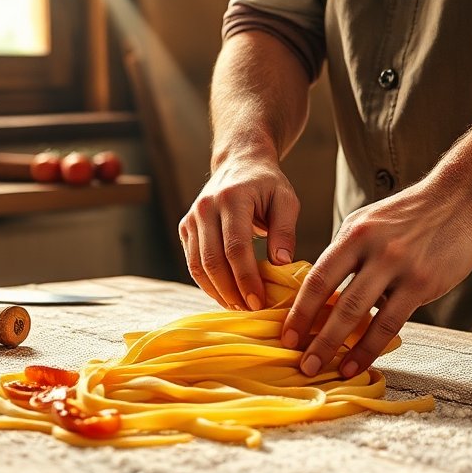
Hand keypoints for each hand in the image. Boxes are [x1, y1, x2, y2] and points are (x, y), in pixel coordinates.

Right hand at [179, 155, 299, 309]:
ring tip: (238, 307)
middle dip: (231, 291)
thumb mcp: (286, 200)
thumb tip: (281, 264)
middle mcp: (206, 208)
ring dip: (217, 291)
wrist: (238, 162)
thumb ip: (285, 230)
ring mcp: (192, 218)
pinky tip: (225, 295)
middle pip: (213, 260)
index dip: (246, 278)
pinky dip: (207, 283)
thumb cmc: (267, 184)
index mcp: (232, 199)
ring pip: (198, 266)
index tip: (260, 302)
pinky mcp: (185, 227)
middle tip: (250, 310)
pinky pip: (192, 263)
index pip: (236, 247)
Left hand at [280, 182, 471, 376]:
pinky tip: (360, 362)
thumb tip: (325, 291)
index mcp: (354, 233)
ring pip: (363, 316)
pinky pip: (392, 323)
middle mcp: (374, 249)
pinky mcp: (422, 283)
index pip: (318, 277)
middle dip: (315, 337)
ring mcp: (400, 267)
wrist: (460, 199)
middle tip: (302, 363)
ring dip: (340, 348)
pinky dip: (372, 347)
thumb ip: (346, 253)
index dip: (300, 310)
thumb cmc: (410, 213)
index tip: (287, 334)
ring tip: (327, 370)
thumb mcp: (367, 222)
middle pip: (337, 301)